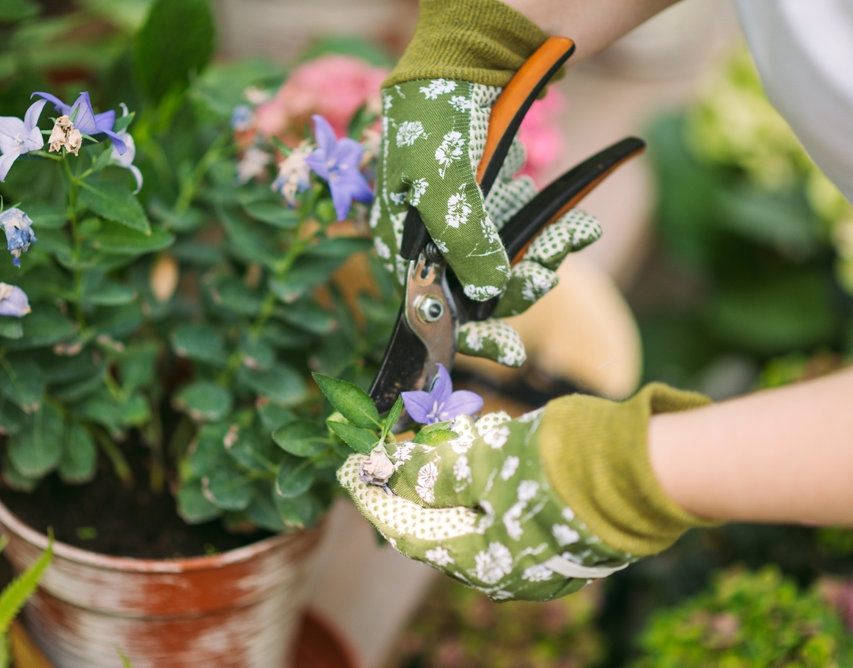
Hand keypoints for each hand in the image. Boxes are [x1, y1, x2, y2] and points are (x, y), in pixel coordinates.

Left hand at [339, 383, 713, 600]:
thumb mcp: (484, 463)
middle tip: (385, 456)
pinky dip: (479, 489)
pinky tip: (474, 462)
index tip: (352, 469)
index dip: (375, 497)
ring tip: (425, 452)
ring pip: (470, 520)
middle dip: (408, 489)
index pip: (407, 531)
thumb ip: (431, 473)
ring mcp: (534, 556)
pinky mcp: (555, 535)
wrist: (646, 469)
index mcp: (482, 562)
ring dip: (444, 486)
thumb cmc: (561, 468)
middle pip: (437, 528)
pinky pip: (501, 515)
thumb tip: (384, 470)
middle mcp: (505, 571)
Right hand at [371, 79, 601, 368]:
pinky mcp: (494, 197)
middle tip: (549, 269)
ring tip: (575, 230)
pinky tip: (569, 216)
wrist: (469, 51)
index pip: (435, 305)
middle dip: (521, 281)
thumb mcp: (443, 182)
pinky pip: (524, 228)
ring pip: (508, 258)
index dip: (474, 332)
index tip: (515, 353)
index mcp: (403, 239)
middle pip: (480, 286)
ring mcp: (464, 215)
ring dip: (544, 250)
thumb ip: (464, 242)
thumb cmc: (436, 115)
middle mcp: (431, 235)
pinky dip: (548, 225)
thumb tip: (492, 290)